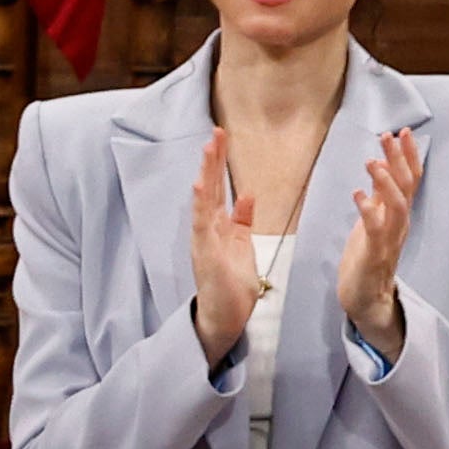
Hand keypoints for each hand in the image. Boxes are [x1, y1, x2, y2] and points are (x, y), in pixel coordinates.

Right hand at [188, 127, 261, 369]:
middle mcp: (207, 228)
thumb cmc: (232, 285)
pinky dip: (200, 203)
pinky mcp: (205, 252)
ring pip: (204, 199)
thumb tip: (248, 195)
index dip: (219, 163)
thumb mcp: (243, 246)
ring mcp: (203, 239)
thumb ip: (243, 220)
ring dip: (206, 174)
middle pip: (210, 187)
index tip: (222, 138)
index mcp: (219, 226)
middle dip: (213, 160)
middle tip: (217, 132)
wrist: (224, 316)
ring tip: (209, 149)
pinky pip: (201, 223)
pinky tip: (201, 184)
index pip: (218, 188)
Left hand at [337, 127, 423, 364]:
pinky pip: (374, 229)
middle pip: (406, 186)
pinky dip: (367, 210)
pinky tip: (357, 193)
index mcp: (398, 214)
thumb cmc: (367, 257)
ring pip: (396, 205)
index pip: (409, 179)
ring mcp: (389, 238)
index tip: (402, 131)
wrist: (366, 296)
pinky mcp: (374, 254)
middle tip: (389, 134)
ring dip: (386, 182)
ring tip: (372, 161)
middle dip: (399, 159)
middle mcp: (399, 223)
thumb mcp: (373, 221)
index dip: (407, 156)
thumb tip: (378, 174)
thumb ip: (378, 199)